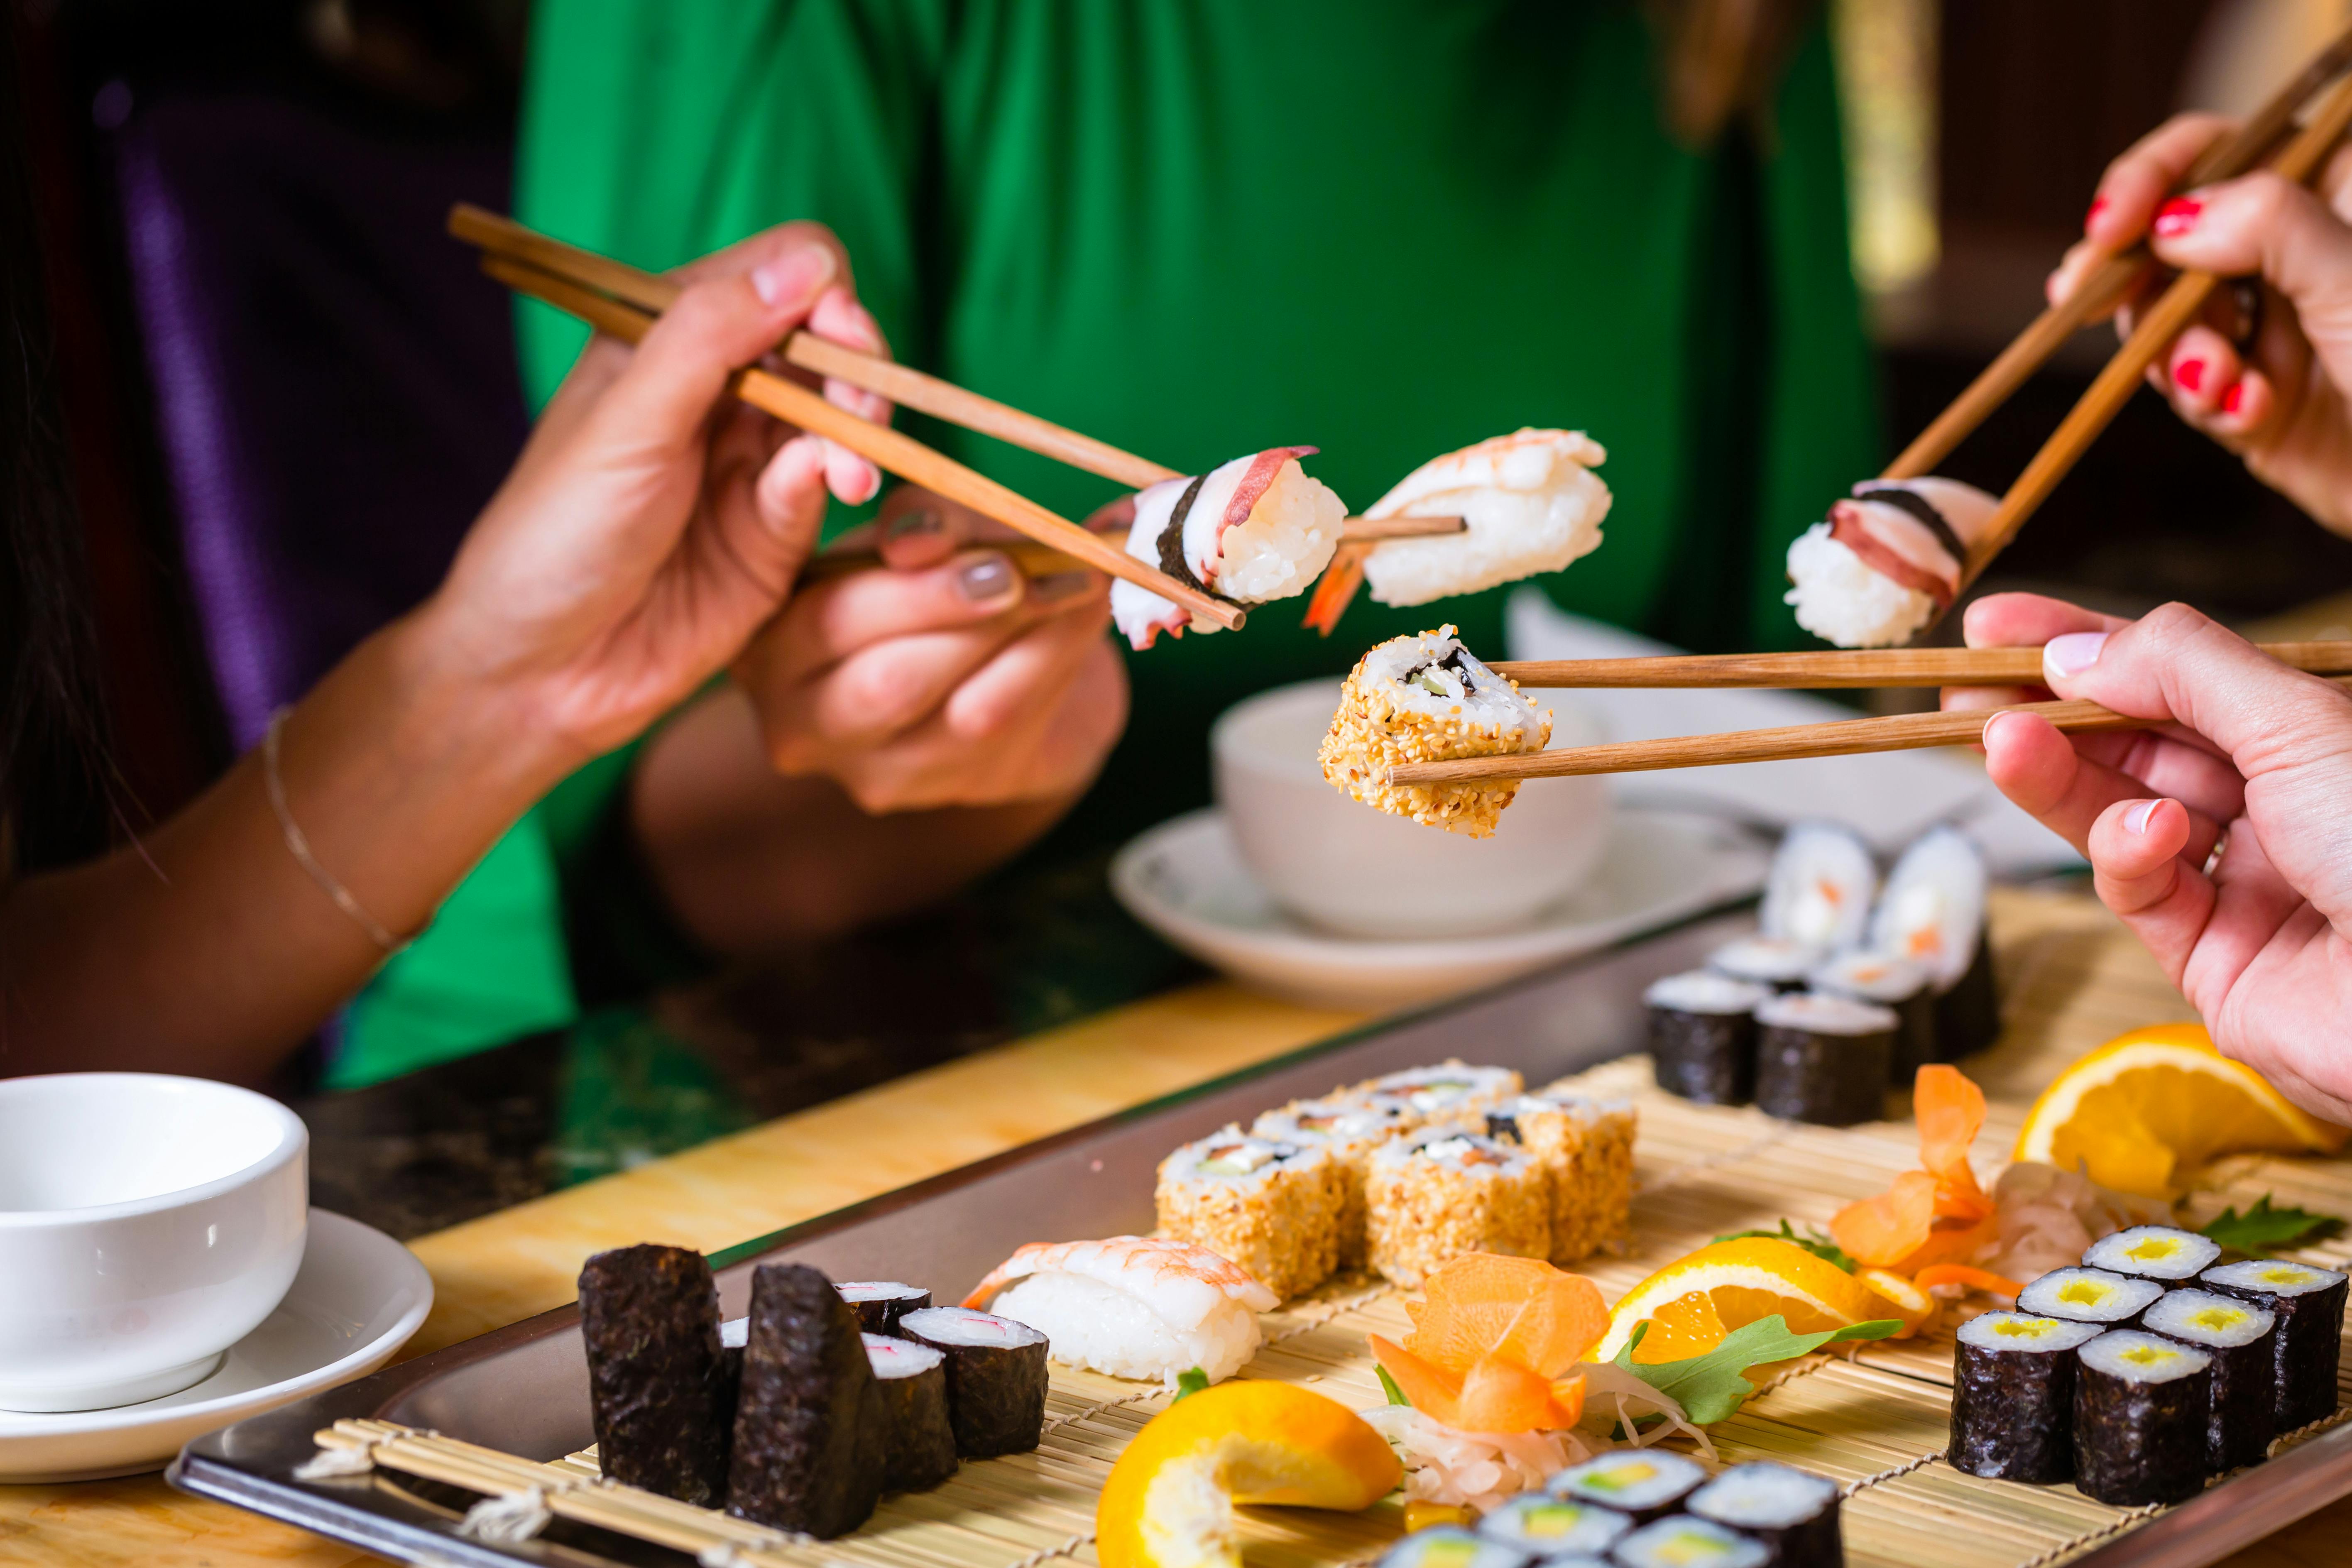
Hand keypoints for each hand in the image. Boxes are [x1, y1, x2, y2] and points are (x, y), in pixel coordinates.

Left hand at [416, 222, 887, 764]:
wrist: (543, 670)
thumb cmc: (557, 534)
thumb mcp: (628, 420)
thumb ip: (712, 335)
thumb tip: (811, 264)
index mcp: (670, 339)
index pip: (779, 273)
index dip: (820, 293)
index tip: (836, 333)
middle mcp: (719, 391)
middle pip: (829, 341)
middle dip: (858, 367)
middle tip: (859, 414)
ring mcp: (752, 462)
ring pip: (844, 414)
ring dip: (861, 431)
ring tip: (850, 473)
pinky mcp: (776, 532)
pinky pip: (827, 486)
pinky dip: (836, 481)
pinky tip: (829, 494)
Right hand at [731, 487, 1128, 812]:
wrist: (999, 660)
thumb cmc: (941, 580)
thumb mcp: (924, 532)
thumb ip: (924, 523)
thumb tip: (921, 540)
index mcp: (771, 639)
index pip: (826, 617)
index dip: (914, 586)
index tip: (989, 551)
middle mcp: (799, 719)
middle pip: (887, 680)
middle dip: (968, 618)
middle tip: (1032, 571)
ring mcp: (866, 769)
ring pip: (957, 714)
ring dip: (1031, 642)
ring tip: (1078, 584)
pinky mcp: (938, 791)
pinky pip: (1006, 730)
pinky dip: (1053, 666)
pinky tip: (1083, 622)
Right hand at [1948, 592, 2351, 1121]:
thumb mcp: (2295, 720)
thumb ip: (2179, 670)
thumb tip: (2078, 649)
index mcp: (2304, 735)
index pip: (2174, 673)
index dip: (2084, 643)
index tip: (1996, 630)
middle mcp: (2274, 803)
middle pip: (2133, 744)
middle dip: (2048, 712)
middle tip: (1964, 691)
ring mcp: (2240, 881)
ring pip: (2119, 813)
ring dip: (2057, 776)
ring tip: (2003, 742)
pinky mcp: (2210, 957)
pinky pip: (2141, 892)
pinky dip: (2127, 857)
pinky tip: (2144, 836)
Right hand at [2048, 114, 2351, 532]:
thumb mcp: (2351, 276)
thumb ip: (2266, 227)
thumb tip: (2170, 222)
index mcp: (2330, 194)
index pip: (2216, 151)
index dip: (2151, 178)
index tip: (2108, 226)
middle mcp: (2291, 255)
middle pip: (2168, 239)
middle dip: (2131, 277)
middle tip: (2079, 299)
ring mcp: (2269, 327)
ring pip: (2164, 320)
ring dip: (2178, 354)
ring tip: (2222, 382)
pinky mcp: (2251, 397)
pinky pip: (2191, 388)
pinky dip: (2209, 400)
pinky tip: (2250, 412)